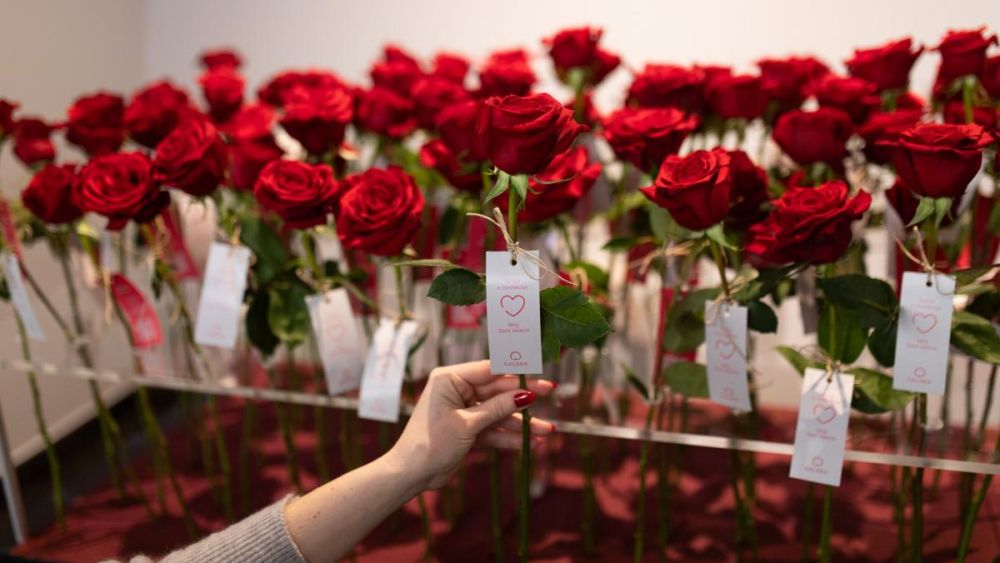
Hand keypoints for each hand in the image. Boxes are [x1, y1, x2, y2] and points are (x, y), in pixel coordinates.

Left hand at [384, 360, 555, 490]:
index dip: (514, 370)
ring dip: (521, 422)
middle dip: (522, 397)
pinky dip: (510, 436)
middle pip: (497, 390)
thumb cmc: (431, 443)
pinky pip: (494, 429)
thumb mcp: (467, 424)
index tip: (537, 368)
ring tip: (547, 430)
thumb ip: (497, 408)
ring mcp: (464, 410)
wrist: (411, 475)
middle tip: (550, 391)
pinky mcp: (468, 430)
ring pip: (499, 412)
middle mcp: (457, 390)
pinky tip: (531, 442)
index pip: (488, 369)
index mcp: (450, 379)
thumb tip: (526, 396)